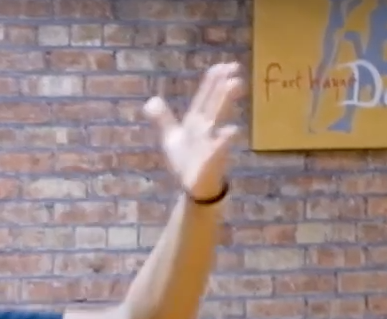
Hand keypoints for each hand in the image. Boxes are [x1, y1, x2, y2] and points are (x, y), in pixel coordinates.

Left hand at [144, 62, 243, 201]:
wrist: (193, 186)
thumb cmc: (186, 159)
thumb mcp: (171, 137)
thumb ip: (163, 118)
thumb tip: (151, 100)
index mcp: (196, 122)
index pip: (204, 98)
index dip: (212, 82)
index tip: (222, 65)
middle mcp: (206, 129)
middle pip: (213, 104)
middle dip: (222, 87)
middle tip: (234, 68)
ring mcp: (210, 143)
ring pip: (218, 121)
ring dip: (225, 102)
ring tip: (235, 84)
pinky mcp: (211, 161)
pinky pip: (218, 150)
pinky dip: (223, 141)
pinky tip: (231, 130)